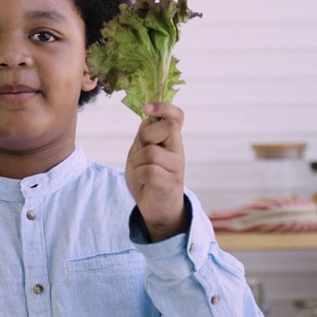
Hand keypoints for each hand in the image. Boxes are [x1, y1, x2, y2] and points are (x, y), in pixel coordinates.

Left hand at [125, 102, 188, 241]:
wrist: (156, 209)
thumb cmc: (148, 179)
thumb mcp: (141, 153)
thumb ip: (144, 136)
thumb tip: (147, 119)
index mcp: (171, 140)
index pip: (177, 116)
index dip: (164, 107)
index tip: (147, 109)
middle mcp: (178, 151)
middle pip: (167, 127)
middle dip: (145, 137)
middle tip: (142, 152)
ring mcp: (176, 167)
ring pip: (152, 152)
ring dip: (138, 161)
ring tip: (142, 170)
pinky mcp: (170, 184)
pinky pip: (150, 171)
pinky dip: (140, 174)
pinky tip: (144, 181)